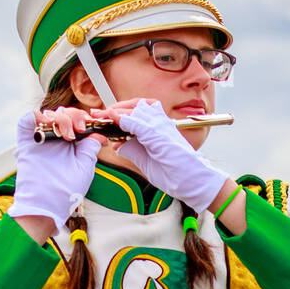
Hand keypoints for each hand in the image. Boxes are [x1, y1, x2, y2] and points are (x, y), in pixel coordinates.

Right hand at [8, 110, 103, 228]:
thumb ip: (90, 149)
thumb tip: (99, 134)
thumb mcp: (84, 168)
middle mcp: (55, 139)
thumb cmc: (66, 191)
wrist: (47, 205)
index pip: (76, 121)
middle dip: (74, 116)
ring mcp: (41, 139)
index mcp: (70, 144)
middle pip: (63, 114)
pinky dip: (36, 116)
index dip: (84, 117)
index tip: (91, 123)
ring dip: (60, 118)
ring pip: (48, 114)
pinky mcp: (26, 142)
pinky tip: (47, 122)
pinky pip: (27, 120)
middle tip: (79, 129)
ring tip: (67, 134)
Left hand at [100, 99, 228, 212]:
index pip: (135, 112)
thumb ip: (132, 149)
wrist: (191, 182)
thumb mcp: (146, 161)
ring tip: (104, 115)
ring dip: (118, 112)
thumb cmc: (175, 173)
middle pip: (135, 106)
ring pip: (136, 110)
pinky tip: (114, 120)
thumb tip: (118, 144)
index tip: (100, 116)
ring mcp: (162, 127)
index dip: (117, 112)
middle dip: (114, 109)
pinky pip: (139, 123)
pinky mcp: (160, 134)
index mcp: (158, 128)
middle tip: (98, 114)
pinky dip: (126, 120)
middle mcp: (160, 123)